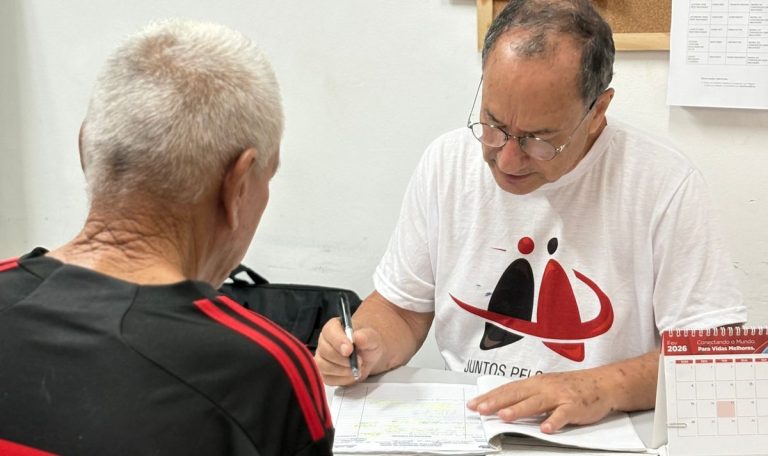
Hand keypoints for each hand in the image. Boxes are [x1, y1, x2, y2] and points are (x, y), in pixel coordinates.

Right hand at [314, 317, 384, 385]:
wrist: (369, 355)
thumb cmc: (367, 343)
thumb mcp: (372, 337)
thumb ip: (365, 336)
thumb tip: (357, 337)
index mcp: (333, 327)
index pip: (329, 332)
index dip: (338, 341)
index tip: (350, 350)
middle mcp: (324, 342)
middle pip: (325, 351)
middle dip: (343, 359)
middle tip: (359, 361)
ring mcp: (322, 358)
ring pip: (324, 366)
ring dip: (343, 370)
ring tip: (358, 368)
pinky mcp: (324, 373)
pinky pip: (328, 379)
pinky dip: (343, 379)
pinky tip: (353, 374)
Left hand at [466, 370, 616, 433]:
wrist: (602, 383)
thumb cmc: (572, 387)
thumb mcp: (546, 387)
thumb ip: (527, 396)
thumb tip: (503, 404)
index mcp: (535, 382)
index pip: (508, 389)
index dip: (490, 396)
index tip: (474, 403)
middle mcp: (544, 387)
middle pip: (517, 394)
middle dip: (497, 401)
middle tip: (481, 409)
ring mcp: (560, 396)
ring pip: (536, 403)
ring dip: (519, 409)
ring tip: (504, 417)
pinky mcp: (575, 406)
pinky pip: (563, 414)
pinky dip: (554, 420)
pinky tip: (545, 428)